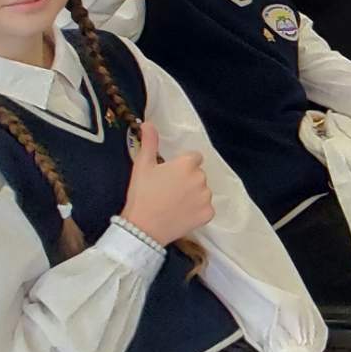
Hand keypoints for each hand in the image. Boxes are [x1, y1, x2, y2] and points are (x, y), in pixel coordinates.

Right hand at [120, 122, 213, 245]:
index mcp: (187, 164)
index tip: (170, 175)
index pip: (194, 158)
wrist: (143, 228)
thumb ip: (149, 142)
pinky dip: (197, 211)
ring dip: (193, 195)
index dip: (182, 165)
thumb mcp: (142, 165)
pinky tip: (182, 214)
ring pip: (203, 191)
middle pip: (198, 174)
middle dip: (187, 179)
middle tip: (168, 191)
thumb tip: (148, 123)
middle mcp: (201, 178)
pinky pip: (206, 208)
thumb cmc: (142, 194)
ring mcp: (206, 197)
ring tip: (173, 203)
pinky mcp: (208, 214)